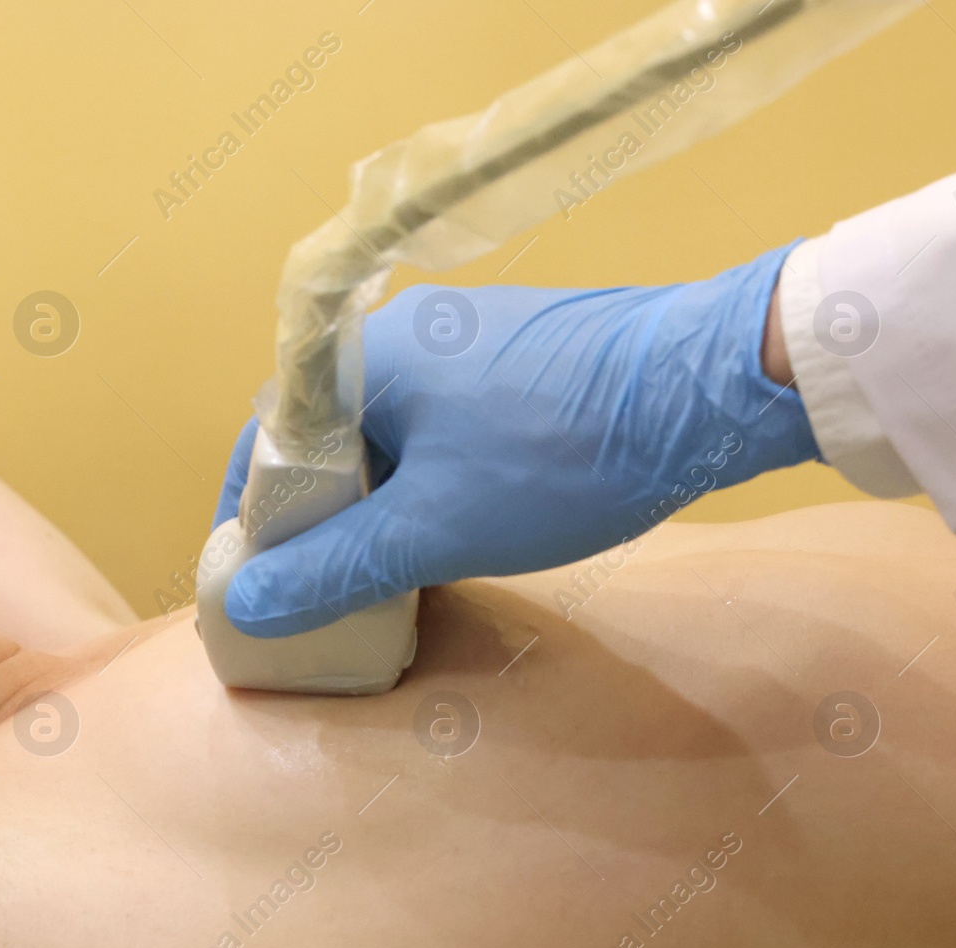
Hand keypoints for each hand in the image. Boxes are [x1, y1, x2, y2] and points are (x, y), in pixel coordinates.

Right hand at [212, 241, 819, 637]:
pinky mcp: (519, 356)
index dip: (253, 513)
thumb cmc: (559, 456)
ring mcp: (467, 337)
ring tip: (392, 569)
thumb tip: (244, 607)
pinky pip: (442, 422)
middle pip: (328, 433)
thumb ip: (333, 569)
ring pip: (391, 431)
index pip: (269, 434)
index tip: (256, 577)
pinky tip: (458, 524)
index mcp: (364, 358)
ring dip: (380, 500)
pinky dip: (430, 477)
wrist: (711, 387)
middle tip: (326, 585)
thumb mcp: (435, 530)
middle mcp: (406, 332)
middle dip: (320, 515)